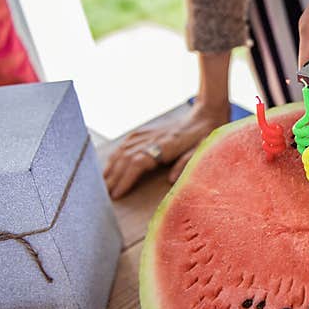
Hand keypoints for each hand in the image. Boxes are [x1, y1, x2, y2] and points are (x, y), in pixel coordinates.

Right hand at [104, 100, 230, 198]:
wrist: (205, 114)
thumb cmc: (205, 136)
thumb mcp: (201, 152)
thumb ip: (186, 164)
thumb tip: (171, 180)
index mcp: (166, 145)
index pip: (138, 163)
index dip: (125, 179)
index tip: (117, 194)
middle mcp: (154, 138)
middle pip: (126, 158)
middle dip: (114, 177)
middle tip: (104, 194)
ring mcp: (150, 133)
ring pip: (124, 150)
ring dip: (112, 166)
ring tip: (103, 182)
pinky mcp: (149, 130)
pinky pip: (128, 142)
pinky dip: (117, 152)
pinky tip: (111, 162)